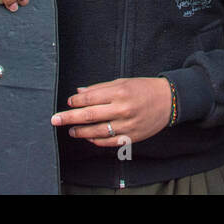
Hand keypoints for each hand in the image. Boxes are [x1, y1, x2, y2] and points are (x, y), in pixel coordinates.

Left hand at [52, 77, 172, 145]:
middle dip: (69, 118)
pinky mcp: (131, 137)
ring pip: (97, 131)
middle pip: (89, 115)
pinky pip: (108, 142)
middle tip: (55, 120)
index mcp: (119, 92)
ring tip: (71, 131)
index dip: (75, 101)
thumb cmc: (143, 88)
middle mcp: (122, 109)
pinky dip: (96, 140)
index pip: (90, 98)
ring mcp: (127, 125)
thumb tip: (79, 92)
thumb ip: (100, 88)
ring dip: (80, 132)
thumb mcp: (122, 82)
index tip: (68, 103)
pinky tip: (88, 137)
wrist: (168, 101)